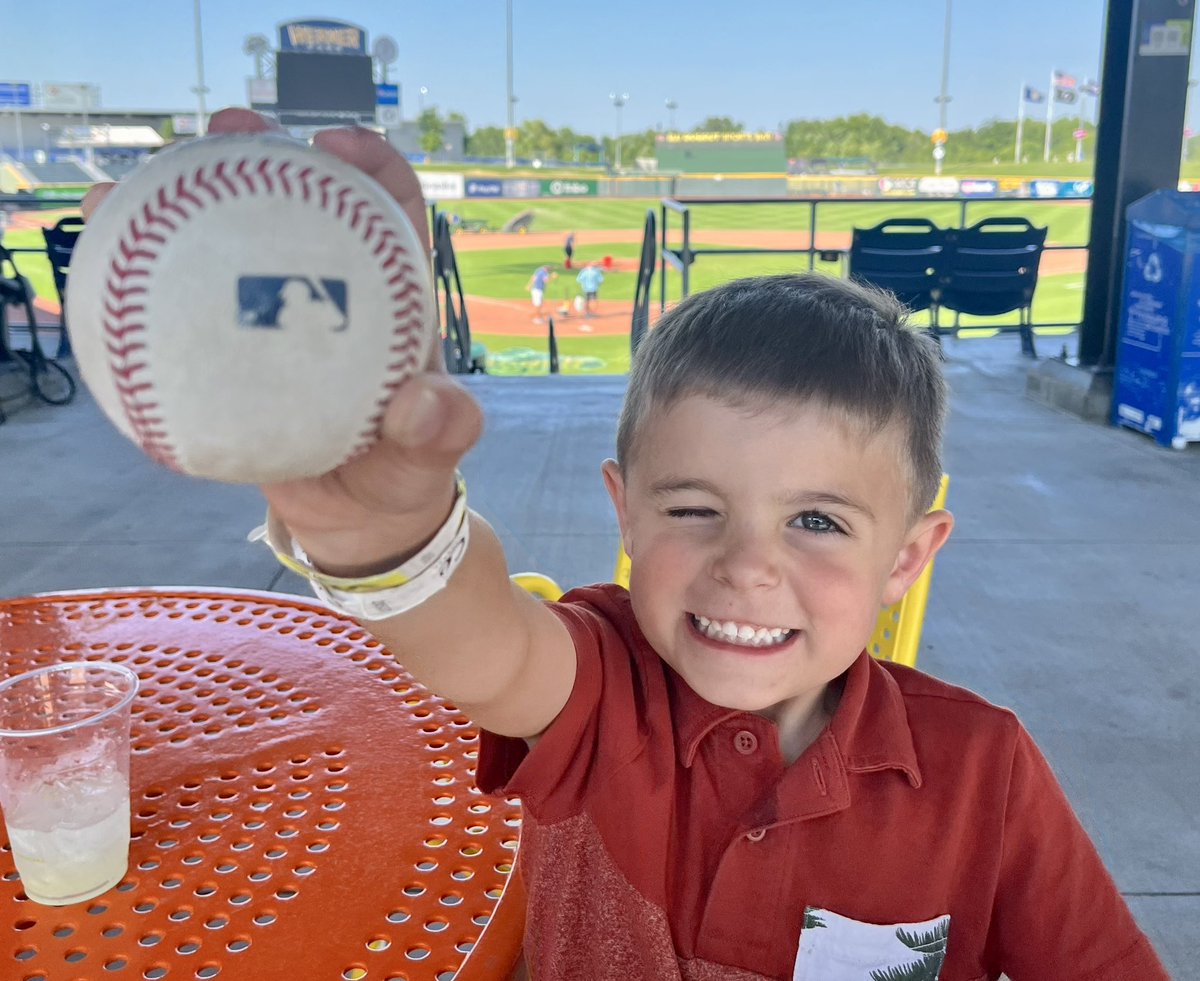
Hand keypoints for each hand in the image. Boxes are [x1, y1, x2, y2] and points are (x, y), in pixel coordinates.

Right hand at [82, 108, 481, 576]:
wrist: (356, 518)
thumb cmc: (403, 474)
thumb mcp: (430, 458)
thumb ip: (442, 431)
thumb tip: (426, 406)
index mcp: (392, 299)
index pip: (390, 206)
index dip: (370, 162)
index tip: (335, 145)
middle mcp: (333, 292)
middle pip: (299, 201)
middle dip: (264, 150)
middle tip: (228, 130)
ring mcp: (275, 318)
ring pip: (232, 242)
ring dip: (187, 201)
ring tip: (135, 185)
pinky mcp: (231, 353)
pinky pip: (186, 309)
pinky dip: (147, 282)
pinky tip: (107, 261)